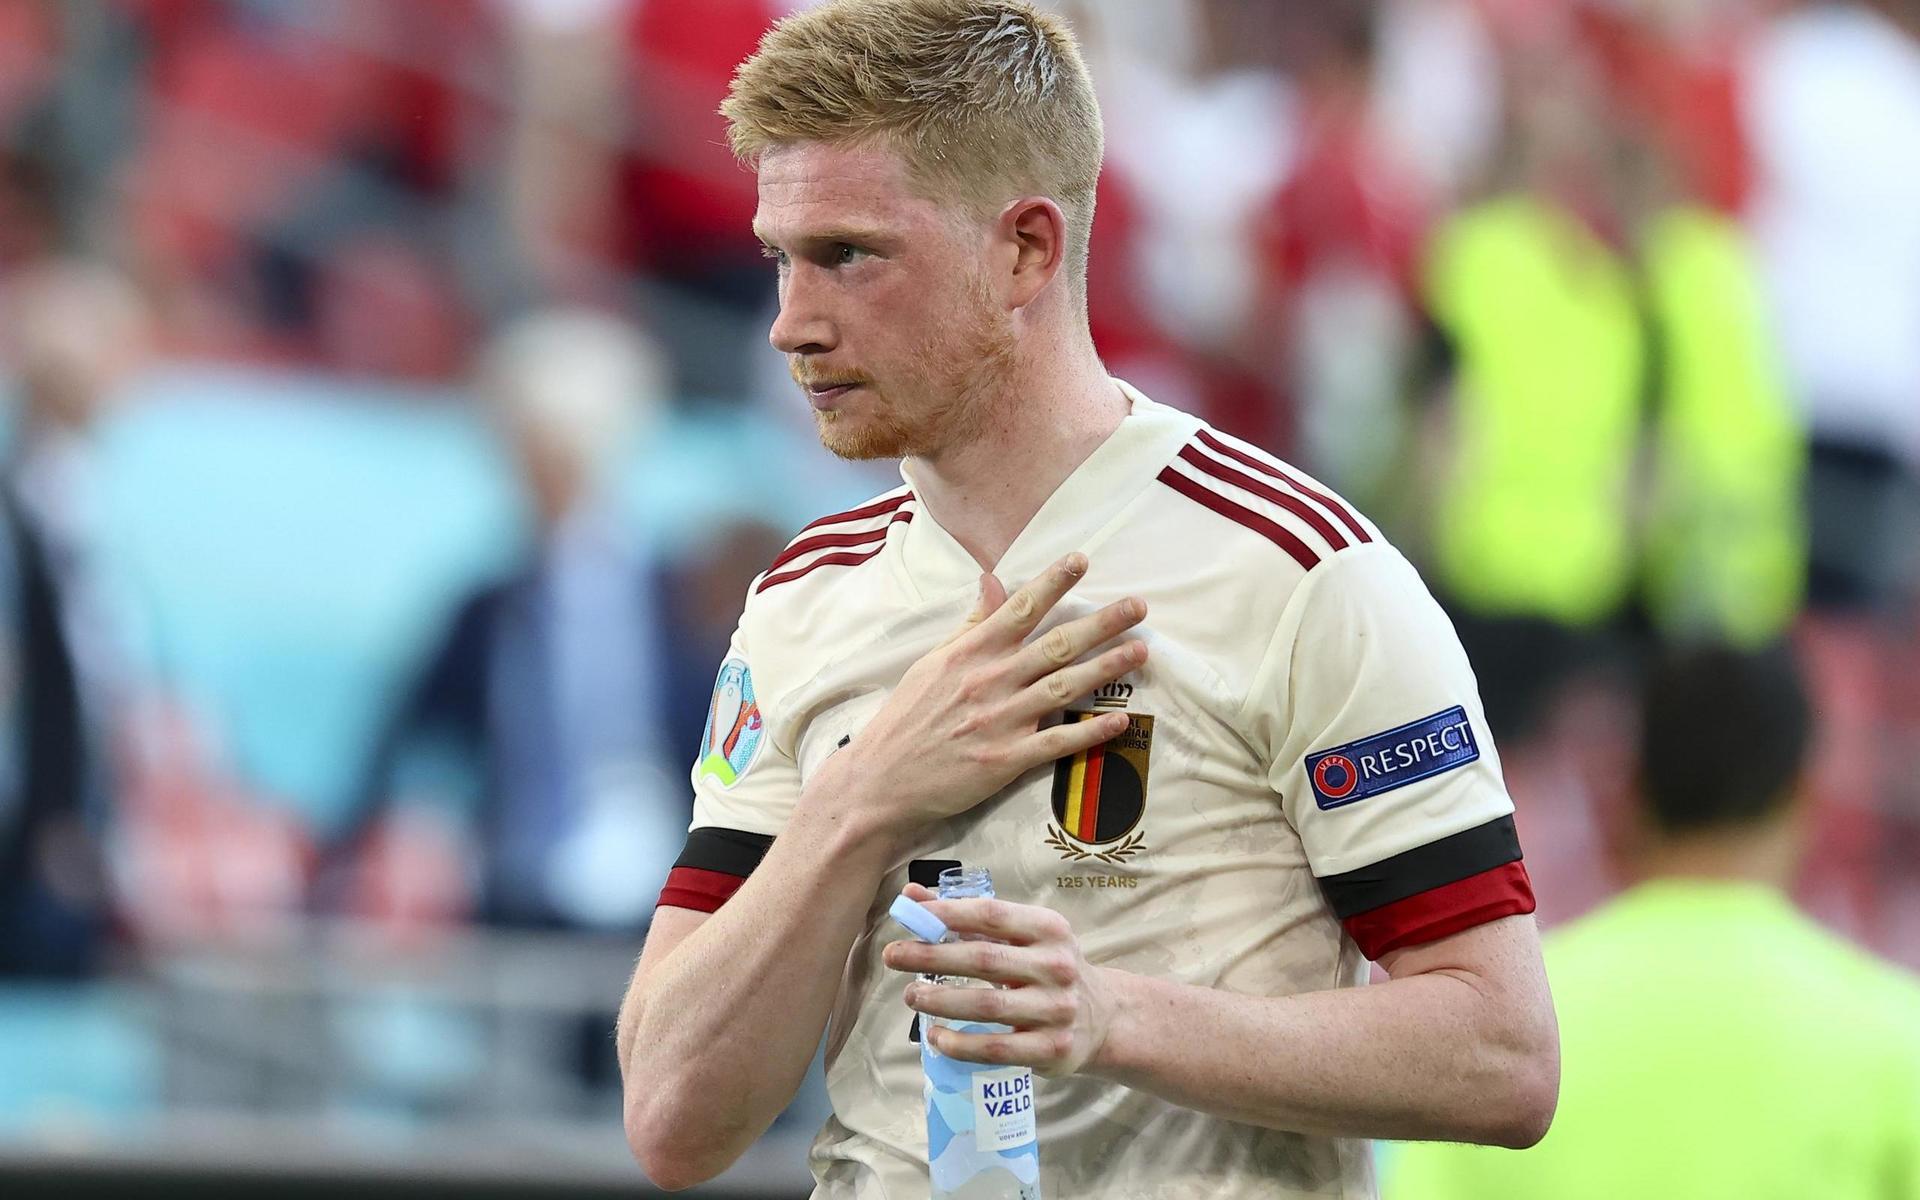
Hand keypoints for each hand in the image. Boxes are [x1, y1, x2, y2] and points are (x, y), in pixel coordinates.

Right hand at [816, 552, 1147, 839]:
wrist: (883, 780)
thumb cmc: (907, 719)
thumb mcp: (932, 662)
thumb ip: (971, 624)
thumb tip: (992, 580)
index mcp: (969, 654)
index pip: (1018, 610)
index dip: (1053, 583)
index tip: (1082, 560)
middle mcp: (988, 682)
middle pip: (1055, 645)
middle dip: (1101, 623)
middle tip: (1138, 606)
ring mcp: (1000, 722)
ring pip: (1064, 688)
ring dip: (1106, 669)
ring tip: (1141, 651)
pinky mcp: (1006, 760)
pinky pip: (1057, 742)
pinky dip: (1090, 731)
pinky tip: (1119, 721)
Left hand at [882, 883, 1115, 1078]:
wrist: (1104, 1019)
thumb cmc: (1048, 968)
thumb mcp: (1022, 936)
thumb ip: (968, 917)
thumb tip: (911, 896)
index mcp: (1049, 929)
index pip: (991, 914)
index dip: (947, 913)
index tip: (910, 916)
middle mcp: (1056, 966)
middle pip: (983, 959)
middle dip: (931, 957)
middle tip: (893, 956)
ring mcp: (1056, 1010)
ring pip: (986, 1006)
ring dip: (940, 1001)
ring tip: (911, 996)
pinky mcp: (1051, 1049)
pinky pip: (996, 1048)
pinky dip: (960, 1044)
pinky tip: (936, 1036)